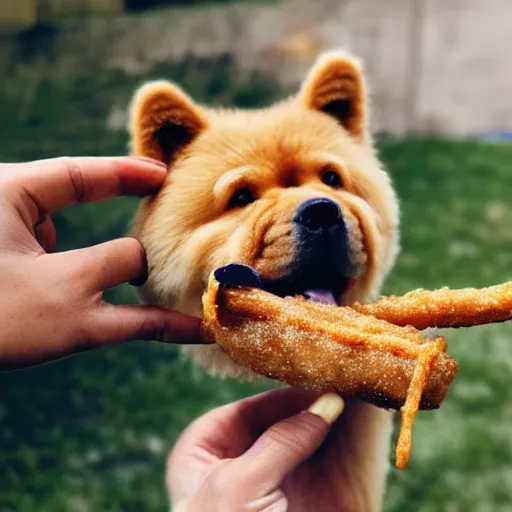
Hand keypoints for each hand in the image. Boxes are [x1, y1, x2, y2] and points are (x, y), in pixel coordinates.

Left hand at [0, 156, 204, 370]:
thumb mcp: (64, 289)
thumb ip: (115, 264)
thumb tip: (143, 258)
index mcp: (10, 194)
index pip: (81, 174)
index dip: (128, 172)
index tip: (166, 175)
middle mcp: (8, 216)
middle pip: (79, 211)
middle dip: (116, 228)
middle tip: (161, 235)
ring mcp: (4, 249)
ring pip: (66, 247)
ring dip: (96, 270)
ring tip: (118, 290)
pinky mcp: (8, 279)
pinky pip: (54, 271)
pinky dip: (82, 287)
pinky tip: (94, 306)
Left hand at [168, 388, 374, 511]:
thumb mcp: (238, 486)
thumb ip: (280, 439)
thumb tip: (326, 402)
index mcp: (204, 453)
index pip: (243, 408)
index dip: (274, 389)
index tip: (304, 372)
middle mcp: (246, 462)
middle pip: (282, 415)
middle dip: (309, 392)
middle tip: (336, 361)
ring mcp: (286, 478)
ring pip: (313, 429)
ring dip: (335, 404)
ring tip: (354, 372)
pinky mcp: (323, 492)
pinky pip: (340, 451)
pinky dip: (355, 428)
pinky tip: (365, 402)